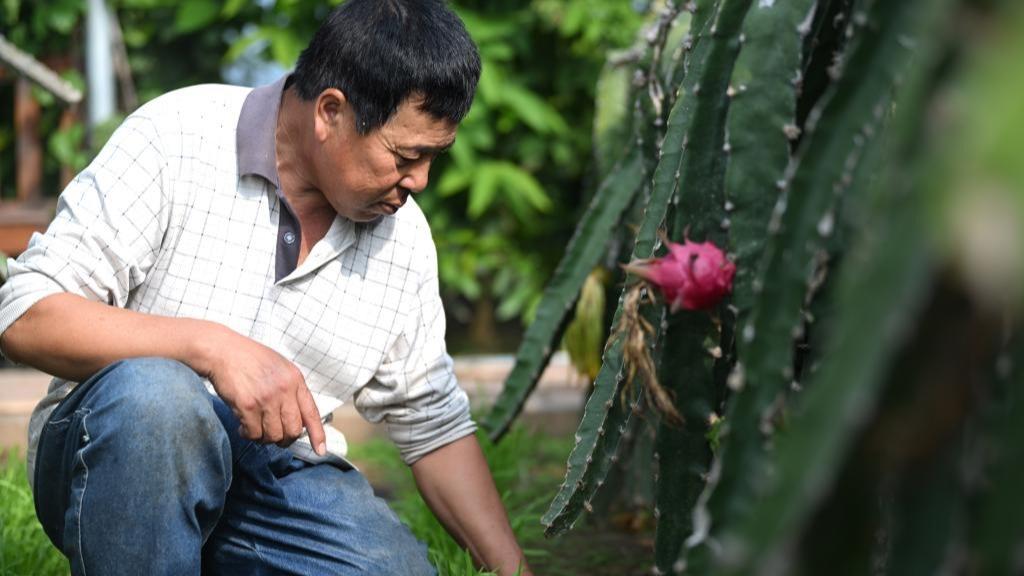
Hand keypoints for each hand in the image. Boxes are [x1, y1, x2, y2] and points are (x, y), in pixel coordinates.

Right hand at [195, 325, 325, 453]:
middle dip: (285, 439)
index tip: (321, 450)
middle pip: (293, 430)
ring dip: (264, 438)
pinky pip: (254, 433)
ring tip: (256, 428)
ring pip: (273, 435)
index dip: (317, 434)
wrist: (223, 351)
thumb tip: (299, 419)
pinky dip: (248, 434)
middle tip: (275, 437)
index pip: (312, 413)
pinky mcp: (247, 406)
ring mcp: (266, 399)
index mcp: (295, 380)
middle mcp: (284, 390)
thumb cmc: (251, 359)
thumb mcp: (281, 368)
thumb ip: (292, 390)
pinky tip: (243, 426)